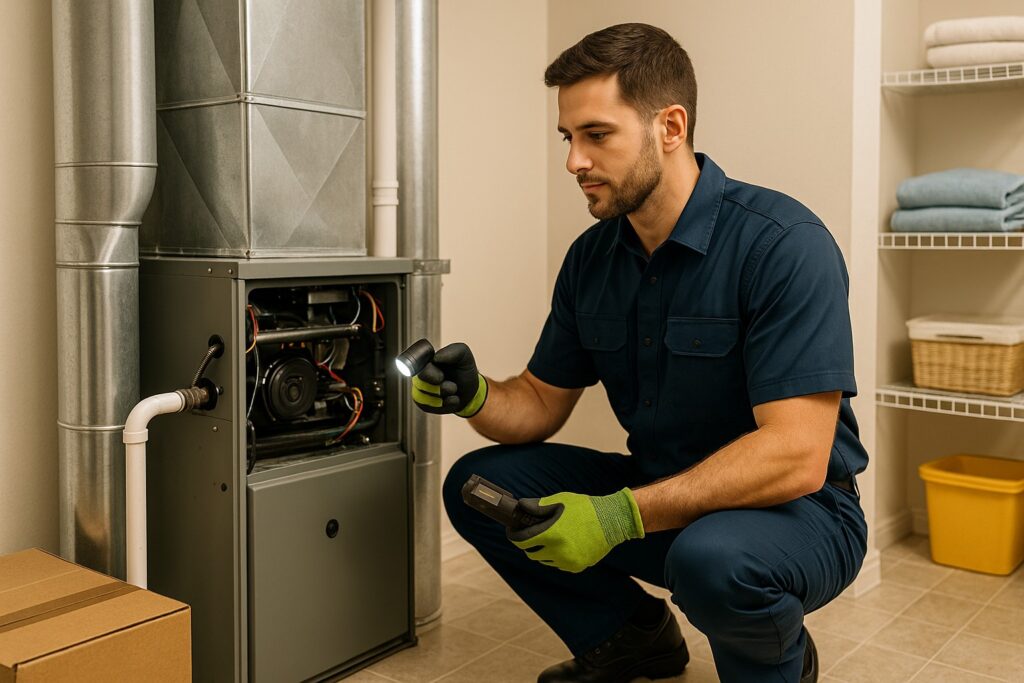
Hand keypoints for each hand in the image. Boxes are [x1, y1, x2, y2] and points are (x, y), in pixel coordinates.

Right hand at [412, 342, 487, 416]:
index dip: (427, 372)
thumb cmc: (464, 369)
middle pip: (419, 382)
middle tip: (453, 385)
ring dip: (445, 395)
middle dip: (440, 386)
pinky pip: (429, 407)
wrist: (470, 389)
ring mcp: (419, 390)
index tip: (441, 377)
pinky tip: (453, 399)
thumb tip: (436, 358)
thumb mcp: (464, 355)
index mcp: (425, 360)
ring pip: (424, 396)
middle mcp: (418, 374)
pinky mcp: (423, 404)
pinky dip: (446, 404)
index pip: (414, 364)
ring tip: (454, 389)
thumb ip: (452, 351)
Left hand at [508, 489, 643, 572]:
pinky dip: (557, 557)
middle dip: (529, 545)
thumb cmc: (585, 508)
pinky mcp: (577, 567)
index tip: (513, 532)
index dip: (514, 536)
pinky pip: (559, 565)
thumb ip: (538, 506)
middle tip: (533, 534)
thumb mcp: (560, 501)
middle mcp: (558, 551)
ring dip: (543, 552)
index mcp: (551, 534)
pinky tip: (565, 544)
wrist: (612, 521)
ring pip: (545, 561)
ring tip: (552, 538)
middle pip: (532, 554)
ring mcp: (568, 562)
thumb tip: (520, 506)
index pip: (522, 542)